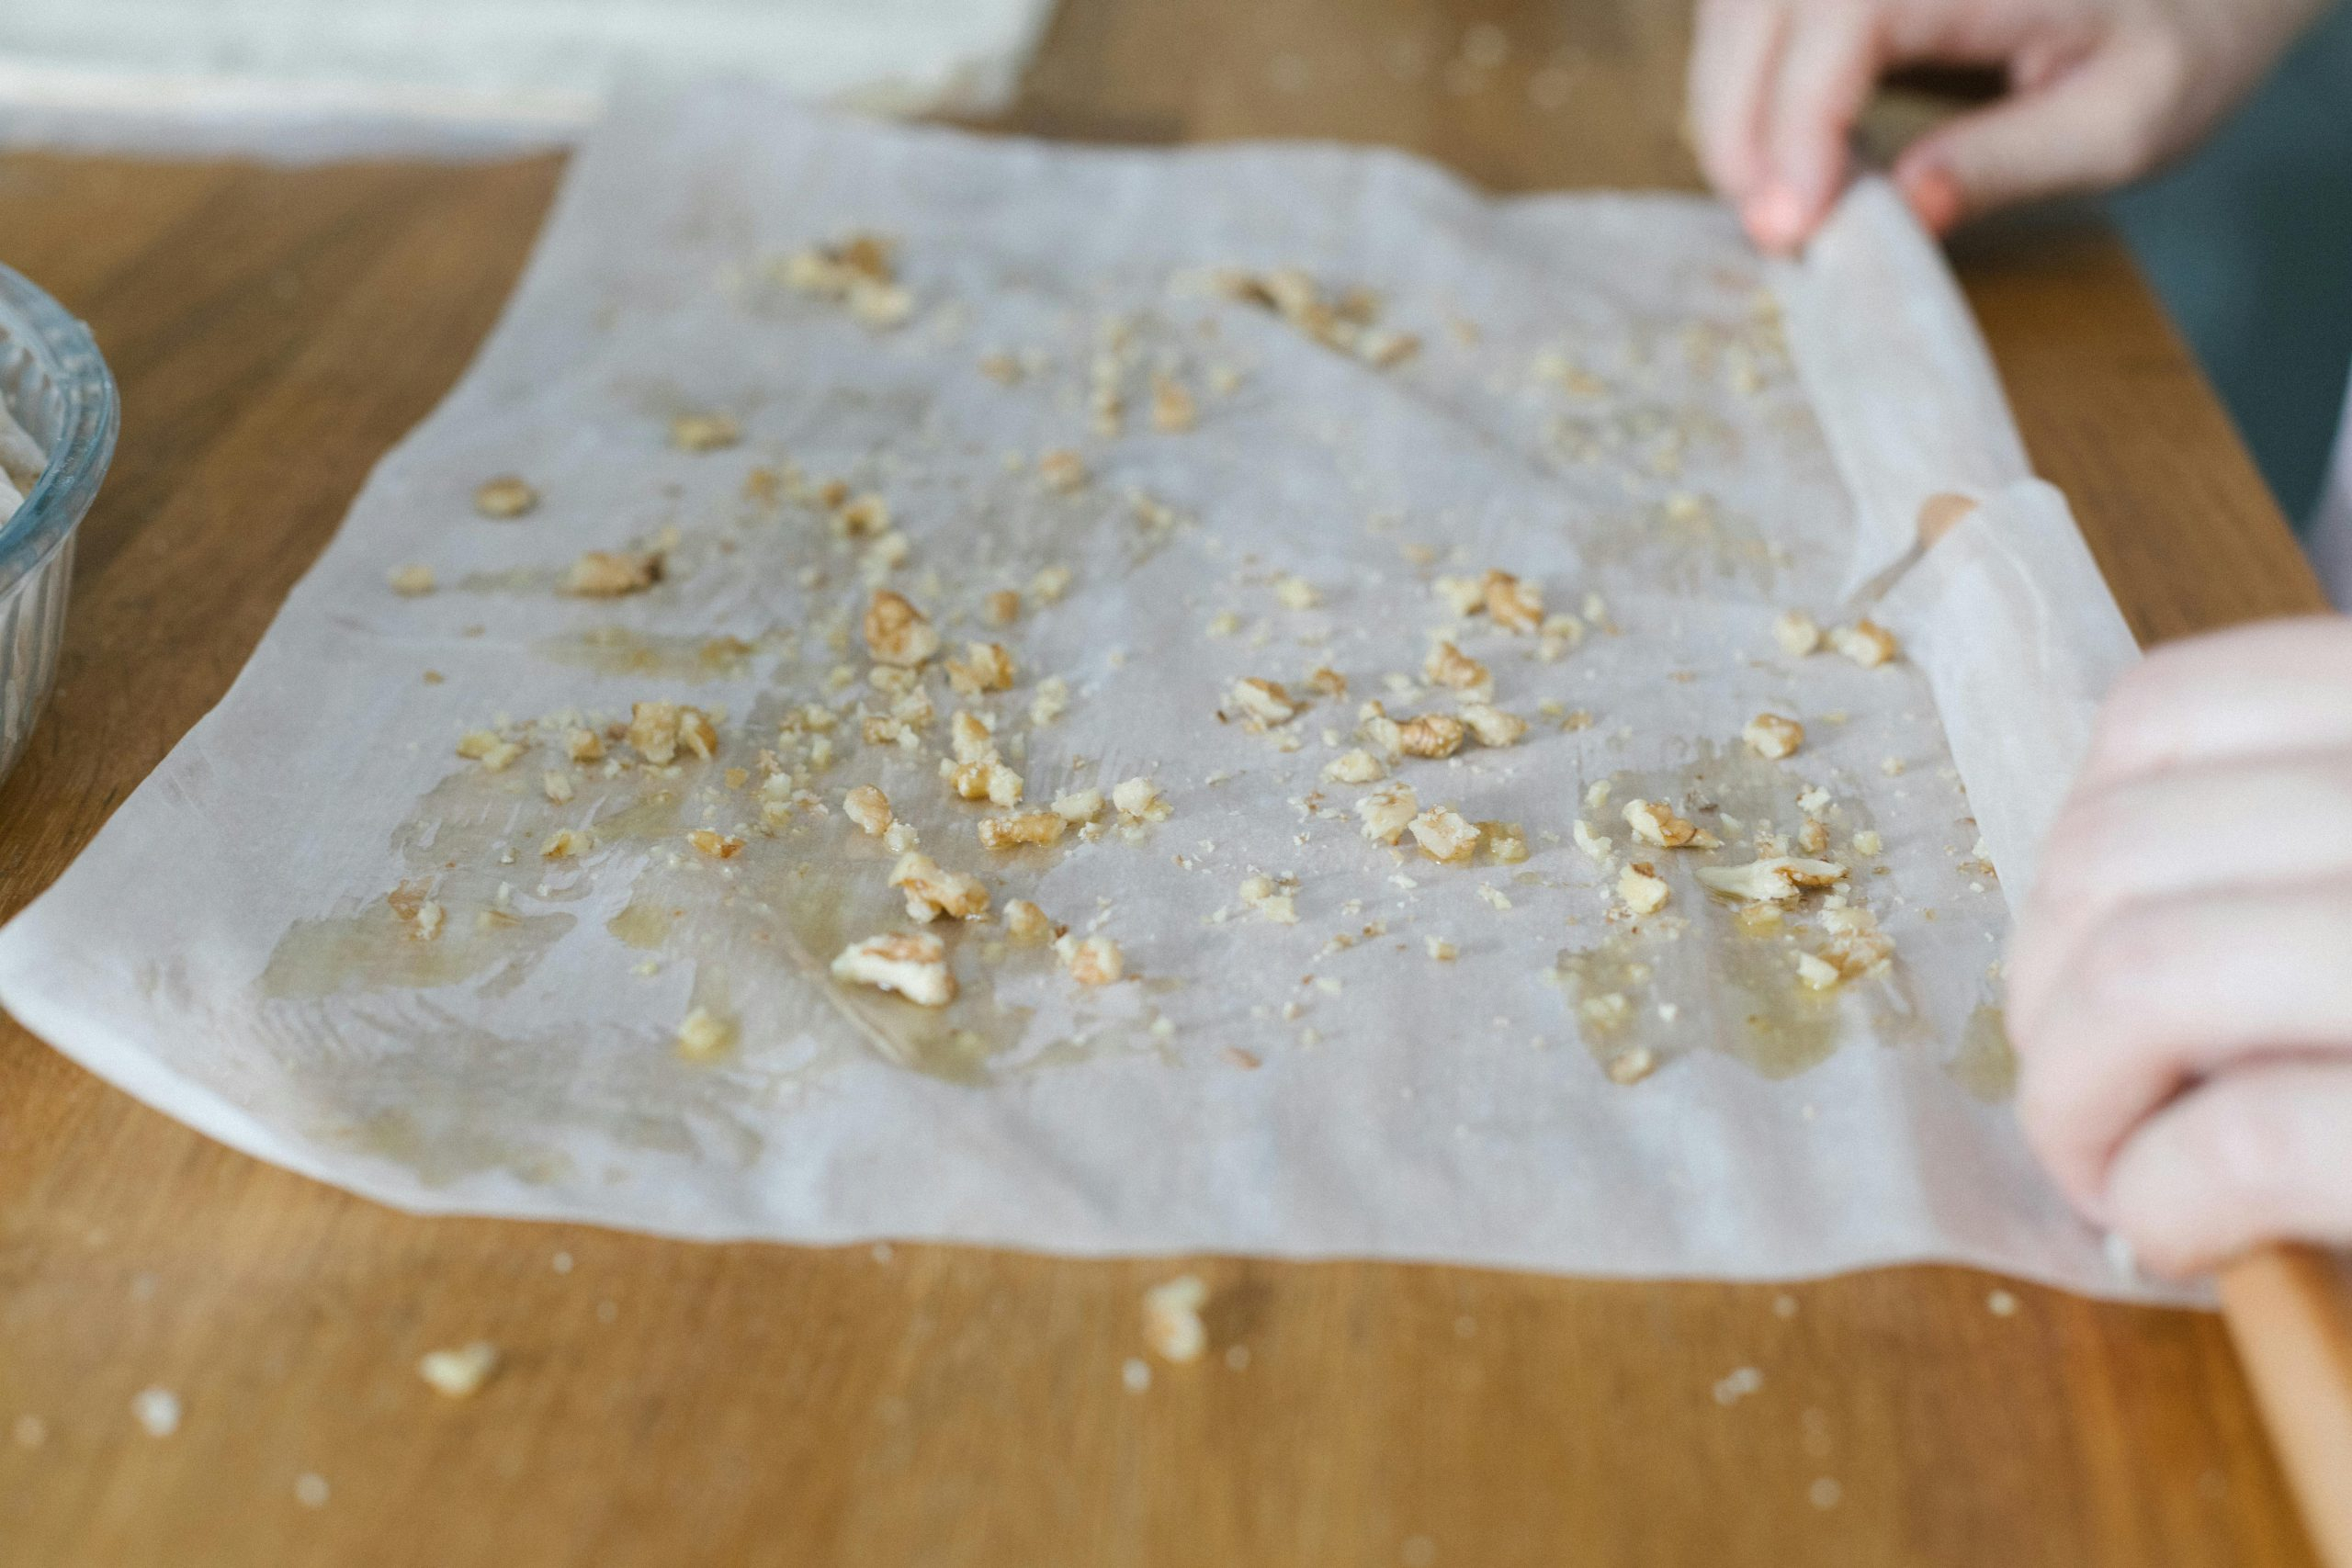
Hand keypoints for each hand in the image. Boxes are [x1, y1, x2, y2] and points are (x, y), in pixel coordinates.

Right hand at [1687, 0, 2325, 251]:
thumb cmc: (2177, 36)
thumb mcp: (2129, 116)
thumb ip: (2012, 160)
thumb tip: (1903, 212)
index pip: (1848, 16)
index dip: (1797, 121)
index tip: (1789, 228)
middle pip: (1758, 3)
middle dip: (1737, 124)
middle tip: (1768, 233)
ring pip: (1735, 6)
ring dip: (1729, 105)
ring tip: (1772, 201)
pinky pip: (1752, 11)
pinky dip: (1744, 80)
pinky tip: (1781, 149)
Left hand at [2007, 618, 2351, 1277]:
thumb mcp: (2340, 888)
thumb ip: (2302, 854)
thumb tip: (2089, 901)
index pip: (2172, 709)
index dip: (2078, 847)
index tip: (2084, 952)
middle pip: (2119, 850)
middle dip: (2048, 994)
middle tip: (2084, 1100)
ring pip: (2148, 973)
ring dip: (2076, 1100)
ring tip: (2115, 1173)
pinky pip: (2240, 1138)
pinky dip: (2162, 1195)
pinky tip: (2186, 1234)